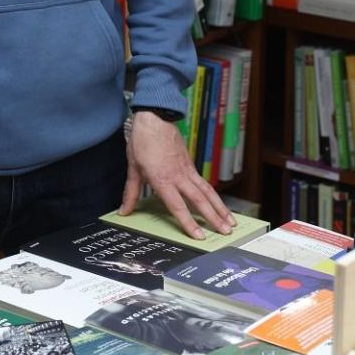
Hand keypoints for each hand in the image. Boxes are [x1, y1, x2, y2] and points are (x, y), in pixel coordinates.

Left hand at [119, 111, 235, 239]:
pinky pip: (204, 183)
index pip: (178, 206)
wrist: (155, 118)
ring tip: (231, 222)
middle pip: (200, 201)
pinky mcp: (190, 165)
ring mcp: (187, 170)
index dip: (188, 223)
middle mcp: (179, 177)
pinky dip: (214, 196)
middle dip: (213, 218)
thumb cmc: (142, 142)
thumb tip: (124, 211)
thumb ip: (131, 193)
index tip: (199, 236)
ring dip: (220, 208)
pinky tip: (219, 204)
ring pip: (207, 192)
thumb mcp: (133, 169)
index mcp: (163, 180)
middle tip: (226, 232)